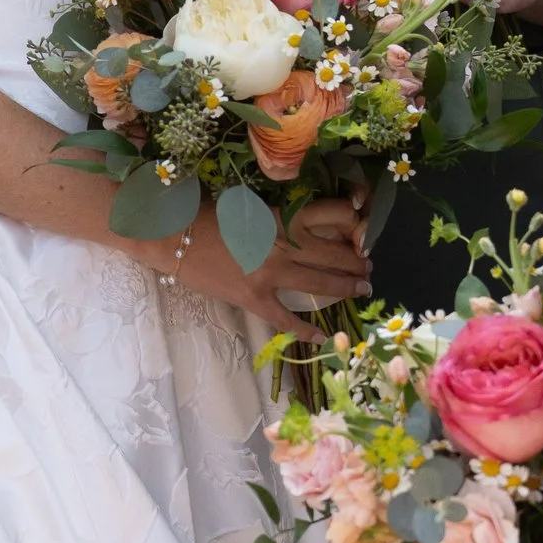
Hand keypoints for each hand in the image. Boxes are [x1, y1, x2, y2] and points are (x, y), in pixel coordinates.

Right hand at [171, 185, 370, 343]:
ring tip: (360, 290)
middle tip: (369, 268)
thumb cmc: (207, 215)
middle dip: (357, 263)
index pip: (335, 214)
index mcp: (284, 216)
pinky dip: (304, 330)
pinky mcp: (255, 298)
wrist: (173, 237)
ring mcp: (271, 274)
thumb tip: (305, 219)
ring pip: (320, 285)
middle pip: (335, 254)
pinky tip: (320, 336)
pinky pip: (286, 319)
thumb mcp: (251, 205)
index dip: (355, 222)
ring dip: (345, 288)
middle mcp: (285, 245)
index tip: (363, 229)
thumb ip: (280, 214)